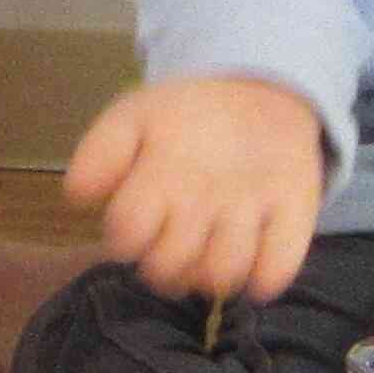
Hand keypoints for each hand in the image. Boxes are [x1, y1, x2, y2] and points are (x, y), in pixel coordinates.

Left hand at [66, 74, 324, 301]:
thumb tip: (77, 198)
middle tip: (167, 253)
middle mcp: (208, 190)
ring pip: (222, 273)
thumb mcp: (134, 118)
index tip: (132, 232)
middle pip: (171, 263)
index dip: (123, 240)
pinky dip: (261, 280)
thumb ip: (99, 155)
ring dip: (205, 280)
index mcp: (162, 167)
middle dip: (160, 268)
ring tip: (204, 261)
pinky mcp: (296, 211)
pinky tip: (249, 269)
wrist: (264, 91)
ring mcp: (255, 204)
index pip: (129, 230)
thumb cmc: (187, 118)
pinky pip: (280, 266)